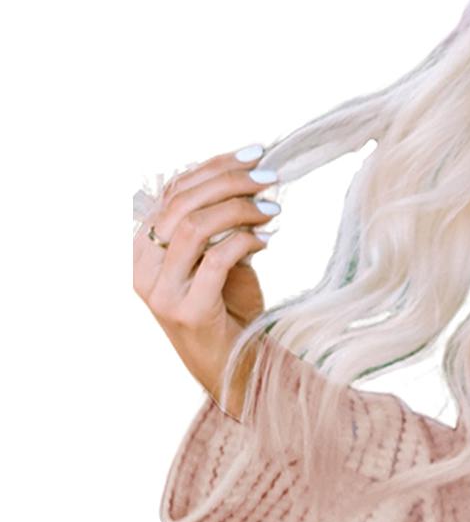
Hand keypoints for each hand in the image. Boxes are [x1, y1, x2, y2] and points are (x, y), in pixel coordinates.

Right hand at [134, 144, 278, 415]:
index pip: (173, 191)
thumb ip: (220, 224)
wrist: (236, 369)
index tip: (254, 152)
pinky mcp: (186, 311)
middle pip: (182, 204)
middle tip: (270, 175)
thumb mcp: (221, 259)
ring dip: (239, 209)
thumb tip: (250, 176)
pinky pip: (215, 260)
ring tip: (274, 208)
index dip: (213, 166)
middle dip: (230, 181)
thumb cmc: (230, 311)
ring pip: (194, 227)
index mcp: (144, 249)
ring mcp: (161, 292)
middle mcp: (144, 269)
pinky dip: (245, 241)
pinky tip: (269, 238)